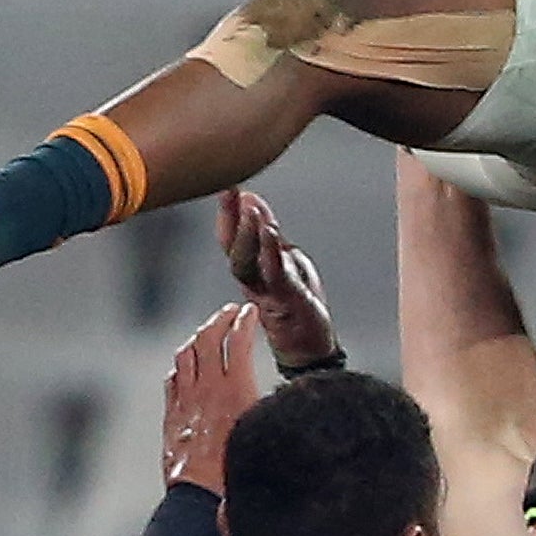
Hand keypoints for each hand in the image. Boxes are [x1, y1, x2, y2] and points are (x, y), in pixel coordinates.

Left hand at [156, 300, 261, 492]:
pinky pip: (172, 379)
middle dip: (220, 319)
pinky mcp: (172, 417)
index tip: (251, 311)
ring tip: (206, 331)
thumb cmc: (237, 474)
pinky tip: (186, 365)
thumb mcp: (265, 436)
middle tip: (230, 312)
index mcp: (236, 391)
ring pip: (185, 354)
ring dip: (197, 337)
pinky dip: (181, 364)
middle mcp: (207, 390)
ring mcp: (186, 401)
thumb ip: (273, 410)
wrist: (199, 500)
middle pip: (208, 339)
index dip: (245, 320)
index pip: (238, 341)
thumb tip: (288, 398)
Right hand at [211, 189, 341, 370]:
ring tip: (251, 211)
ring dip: (248, 235)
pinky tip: (272, 234)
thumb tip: (249, 198)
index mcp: (251, 270)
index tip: (226, 187)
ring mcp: (269, 292)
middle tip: (232, 193)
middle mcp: (254, 281)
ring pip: (248, 263)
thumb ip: (266, 232)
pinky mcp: (288, 301)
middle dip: (231, 220)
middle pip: (233, 250)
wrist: (310, 347)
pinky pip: (275, 275)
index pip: (231, 239)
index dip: (226, 214)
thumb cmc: (296, 305)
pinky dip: (272, 253)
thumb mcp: (283, 259)